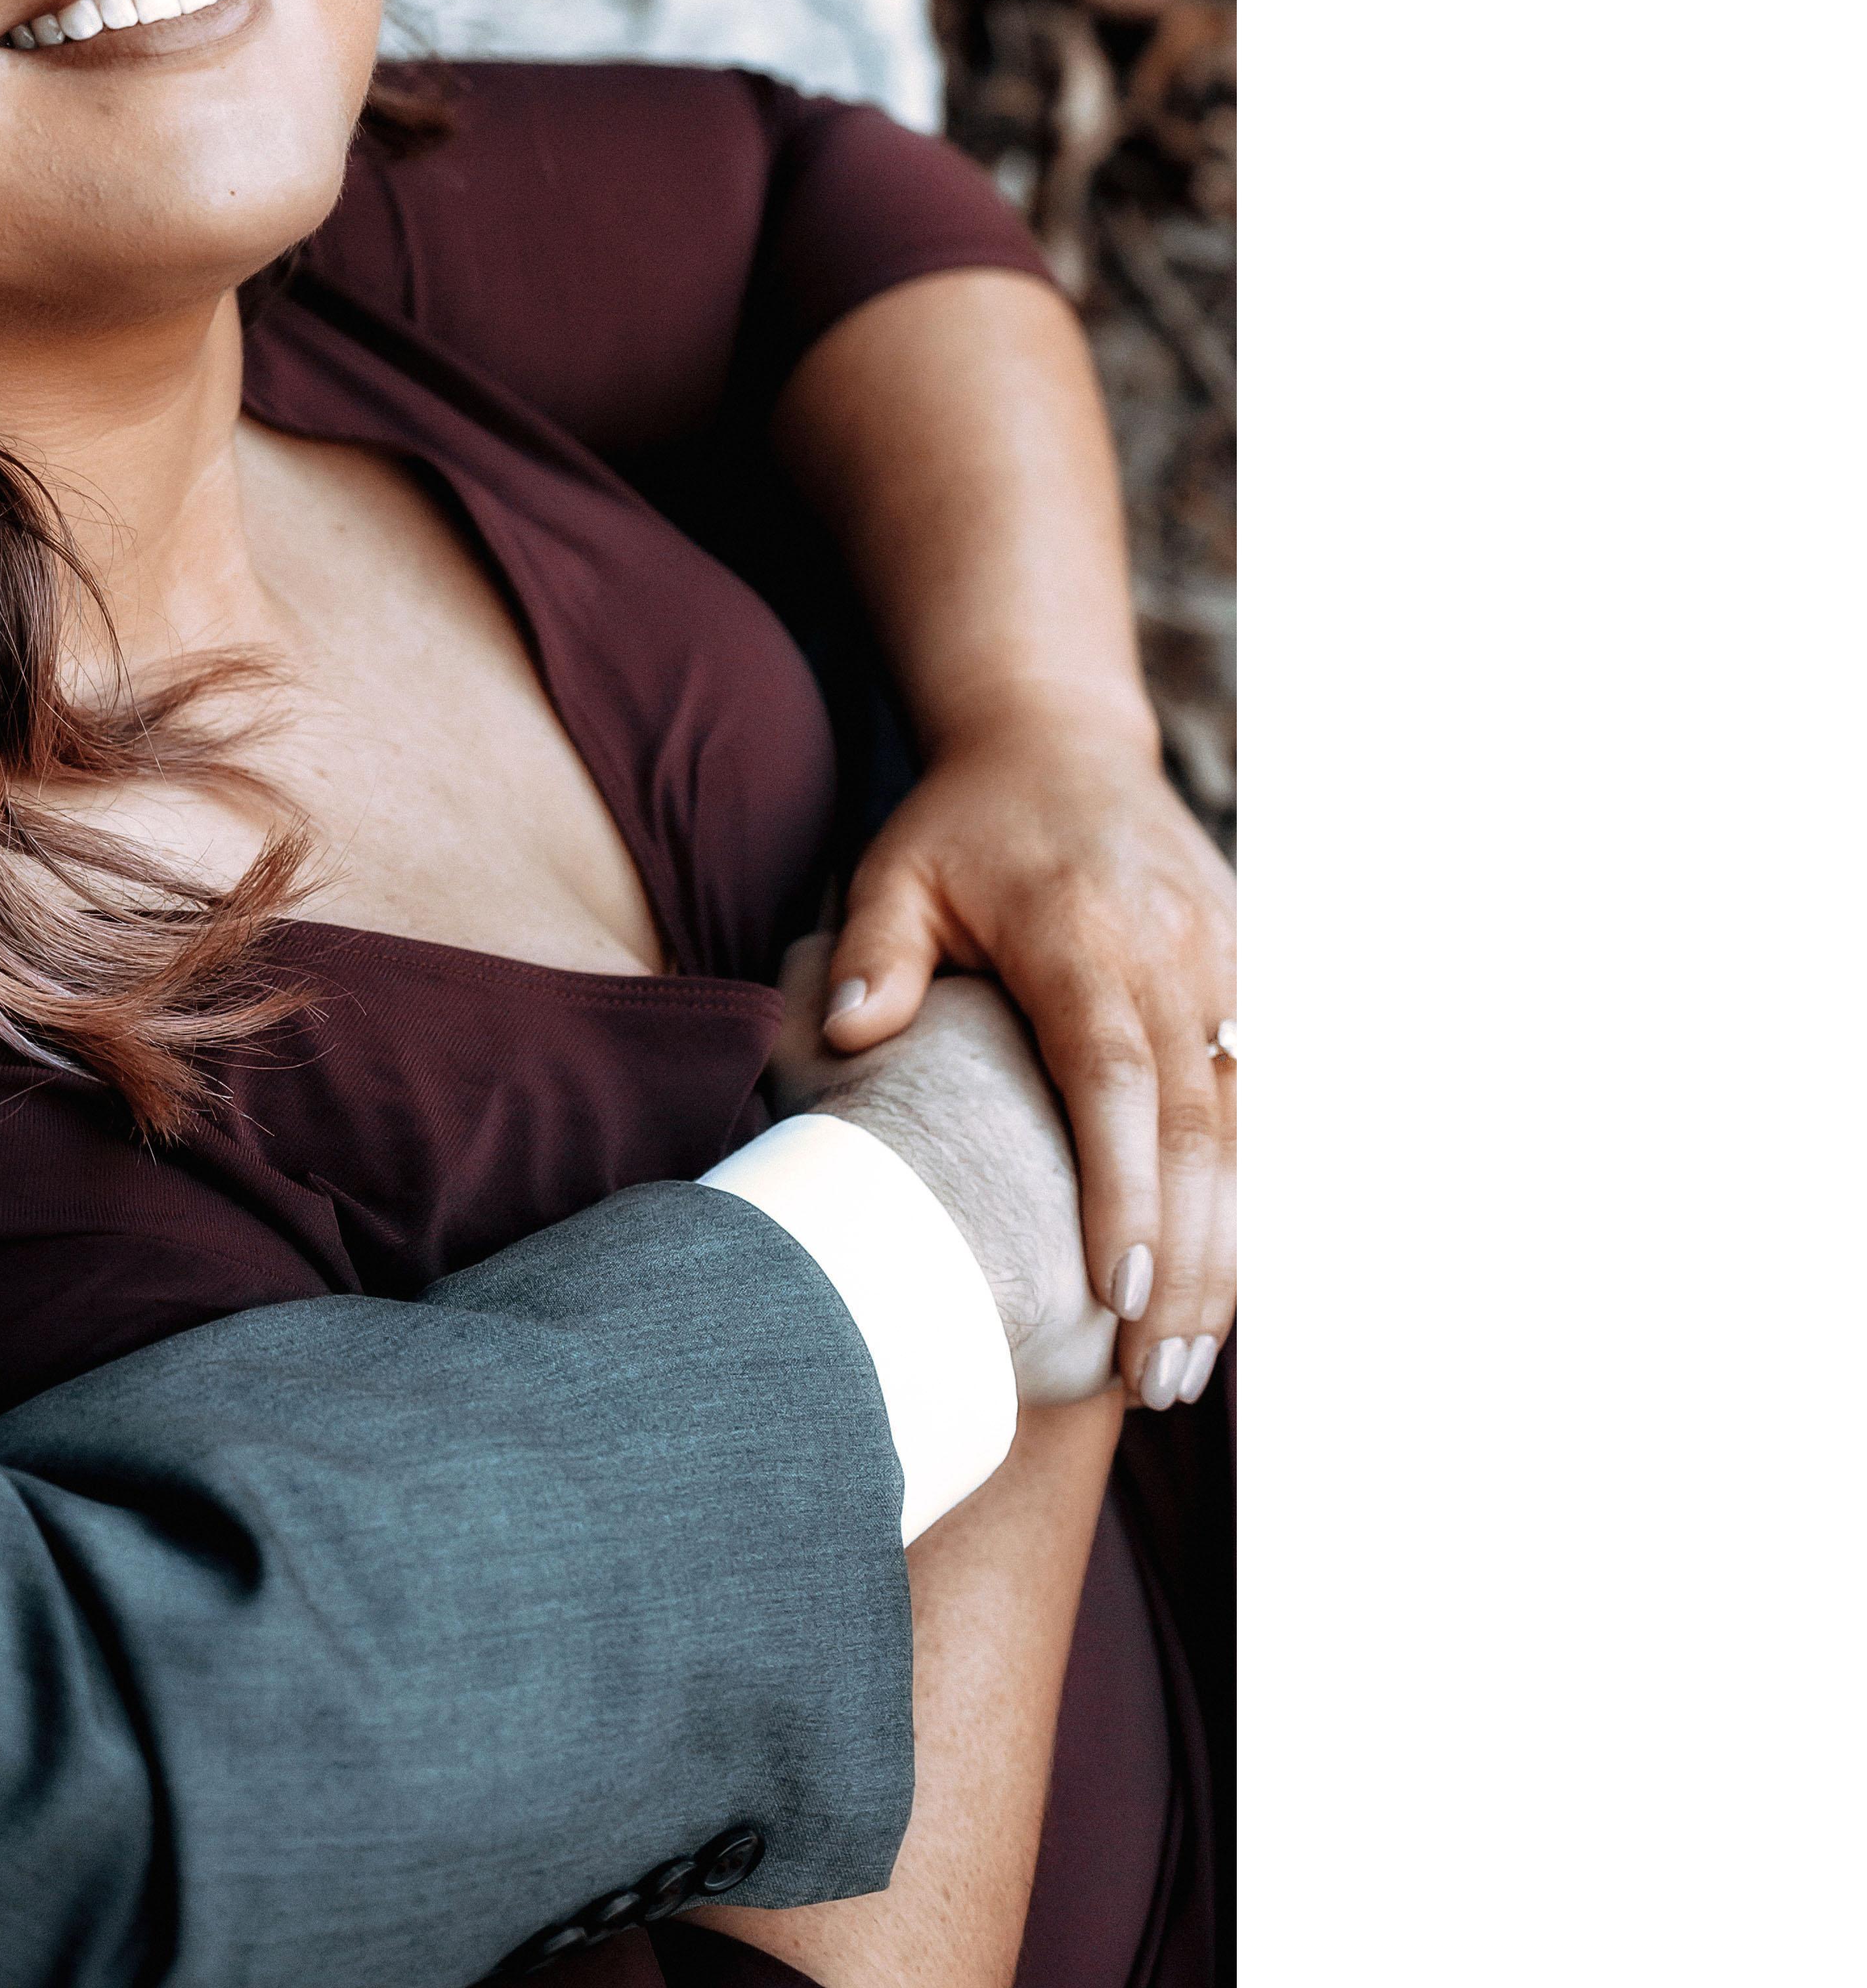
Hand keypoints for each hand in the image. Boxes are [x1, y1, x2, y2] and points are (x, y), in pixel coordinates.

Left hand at [823, 725, 1235, 1411]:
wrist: (1062, 739)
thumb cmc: (962, 824)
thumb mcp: (896, 868)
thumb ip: (872, 952)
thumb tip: (847, 1034)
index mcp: (1079, 933)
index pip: (1114, 1080)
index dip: (1123, 1191)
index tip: (1115, 1296)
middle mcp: (1172, 953)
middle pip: (1196, 1128)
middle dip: (1190, 1263)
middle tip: (1158, 1381)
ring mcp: (1228, 964)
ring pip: (1251, 1130)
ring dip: (1234, 1248)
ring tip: (1195, 1364)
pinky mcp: (1257, 977)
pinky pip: (1273, 1102)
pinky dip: (1264, 1194)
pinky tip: (1242, 1283)